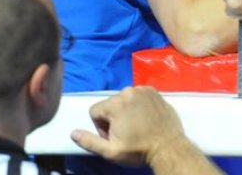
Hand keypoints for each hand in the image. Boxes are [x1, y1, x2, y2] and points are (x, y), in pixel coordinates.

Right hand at [70, 86, 186, 166]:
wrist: (169, 147)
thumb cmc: (139, 150)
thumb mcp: (110, 151)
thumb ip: (89, 141)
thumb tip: (73, 133)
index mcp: (117, 103)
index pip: (95, 111)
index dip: (100, 126)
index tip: (113, 136)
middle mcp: (130, 90)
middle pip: (110, 104)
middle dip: (113, 118)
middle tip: (126, 133)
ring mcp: (145, 89)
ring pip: (124, 100)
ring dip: (125, 111)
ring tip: (136, 126)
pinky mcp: (156, 92)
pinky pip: (138, 96)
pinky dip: (138, 106)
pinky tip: (145, 119)